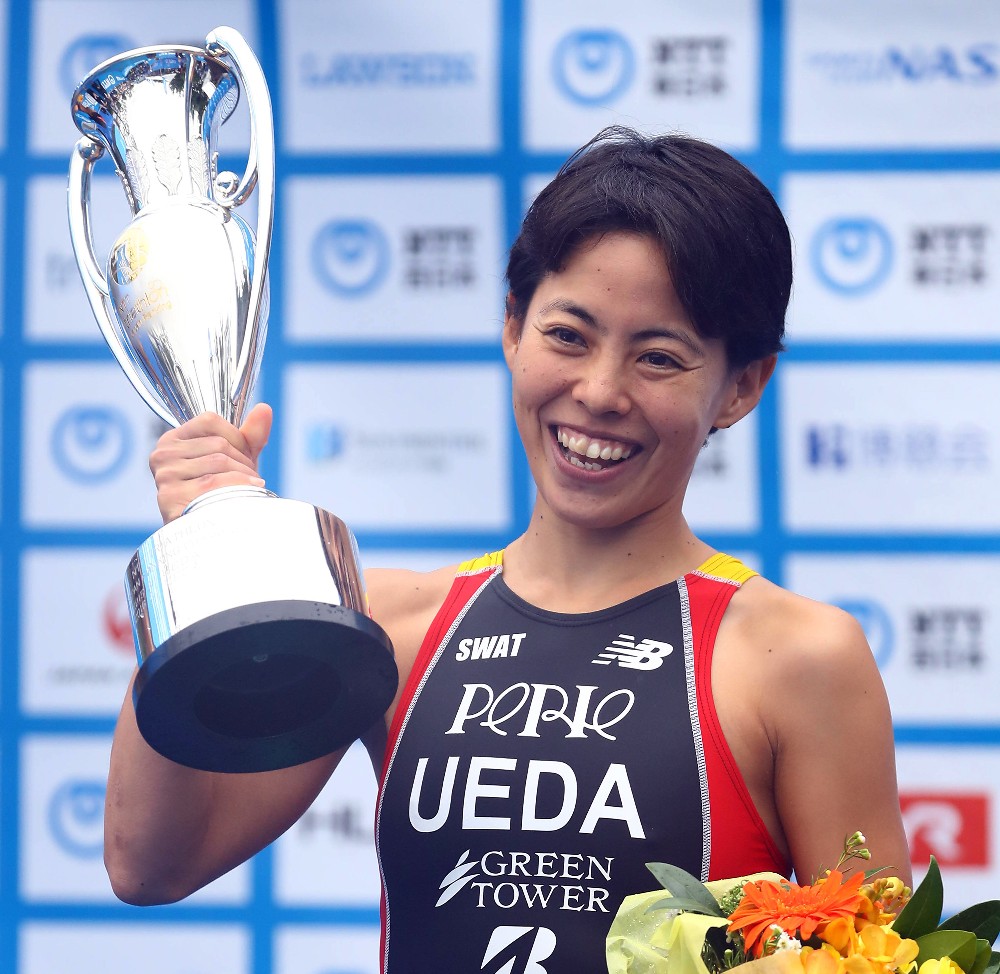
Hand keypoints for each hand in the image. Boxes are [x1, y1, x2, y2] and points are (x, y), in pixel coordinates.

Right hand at [149, 403, 272, 522]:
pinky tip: (247, 496)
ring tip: (248, 490)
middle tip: (251, 480)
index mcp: (173, 440)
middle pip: (218, 444)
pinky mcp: (169, 497)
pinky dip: (237, 488)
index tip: (244, 458)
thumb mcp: (237, 461)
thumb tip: (264, 409)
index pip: (210, 420)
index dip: (237, 437)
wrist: (210, 536)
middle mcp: (162, 455)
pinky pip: (214, 483)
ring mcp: (164, 476)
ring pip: (219, 462)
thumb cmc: (222, 495)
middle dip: (244, 462)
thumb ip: (250, 436)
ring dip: (244, 477)